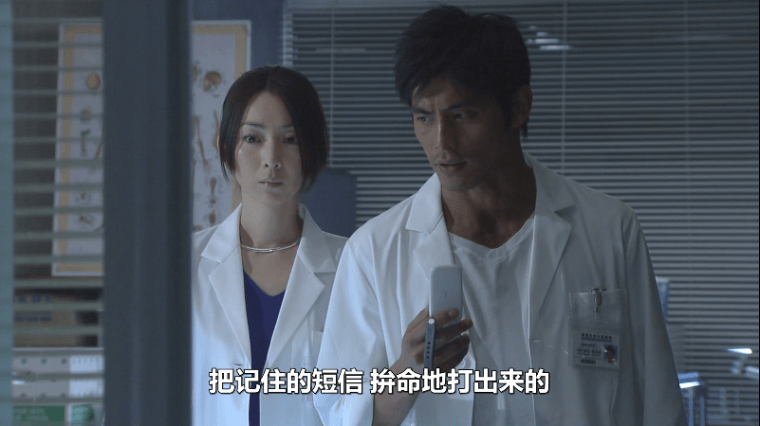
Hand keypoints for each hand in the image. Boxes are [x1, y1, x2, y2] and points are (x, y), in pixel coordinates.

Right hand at [372, 309, 471, 425]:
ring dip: (462, 342)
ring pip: (450, 352)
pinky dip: (461, 354)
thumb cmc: (411, 350)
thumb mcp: (409, 333)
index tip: (455, 312)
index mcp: (411, 339)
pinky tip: (463, 348)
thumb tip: (432, 304)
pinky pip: (452, 364)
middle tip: (468, 322)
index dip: (443, 317)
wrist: (406, 375)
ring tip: (467, 336)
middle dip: (458, 328)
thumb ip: (421, 319)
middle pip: (442, 338)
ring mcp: (427, 365)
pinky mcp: (436, 375)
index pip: (429, 325)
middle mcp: (418, 353)